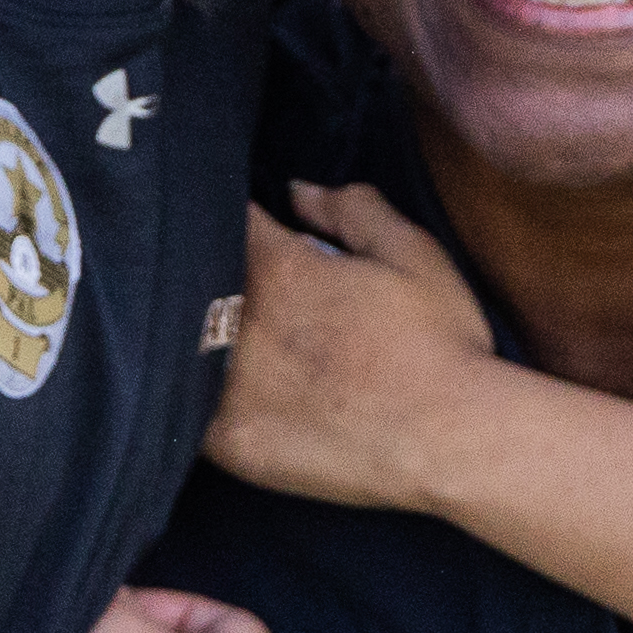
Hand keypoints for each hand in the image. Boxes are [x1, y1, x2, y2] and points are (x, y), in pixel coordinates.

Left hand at [203, 187, 511, 510]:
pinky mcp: (229, 441)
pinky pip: (190, 410)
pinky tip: (220, 393)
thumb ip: (352, 208)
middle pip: (191, 285)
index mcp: (277, 269)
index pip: (223, 223)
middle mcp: (239, 323)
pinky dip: (198, 396)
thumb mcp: (413, 254)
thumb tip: (295, 190)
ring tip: (225, 340)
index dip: (228, 219)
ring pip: (180, 347)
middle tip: (236, 286)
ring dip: (194, 337)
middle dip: (204, 276)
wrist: (452, 441)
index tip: (242, 228)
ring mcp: (228, 387)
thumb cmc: (441, 344)